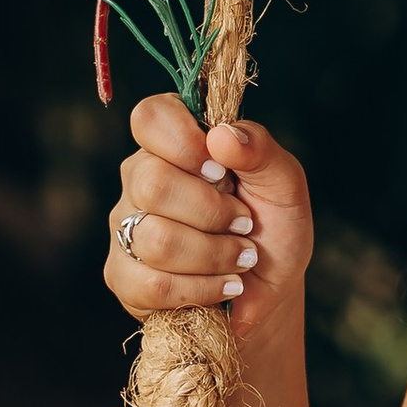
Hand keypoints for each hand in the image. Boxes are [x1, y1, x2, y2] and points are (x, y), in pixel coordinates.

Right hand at [103, 95, 313, 346]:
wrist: (269, 288)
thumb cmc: (274, 225)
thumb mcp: (284, 183)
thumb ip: (260, 150)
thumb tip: (222, 135)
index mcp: (174, 142)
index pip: (150, 118)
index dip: (184, 143)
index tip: (221, 171)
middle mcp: (140, 178)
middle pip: (152, 184)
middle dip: (212, 212)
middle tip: (244, 222)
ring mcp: (125, 227)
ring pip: (155, 240)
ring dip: (214, 255)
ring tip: (241, 257)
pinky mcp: (123, 276)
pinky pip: (152, 285)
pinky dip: (202, 289)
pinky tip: (224, 285)